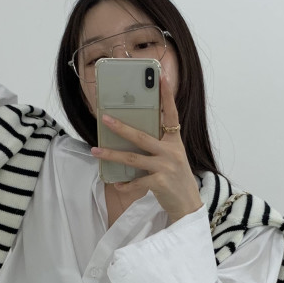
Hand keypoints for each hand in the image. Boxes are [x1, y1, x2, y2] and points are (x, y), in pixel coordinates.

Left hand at [90, 70, 203, 221]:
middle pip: (141, 136)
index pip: (171, 114)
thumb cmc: (176, 179)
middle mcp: (171, 152)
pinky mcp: (159, 183)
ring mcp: (165, 167)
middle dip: (120, 127)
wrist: (188, 205)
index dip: (166, 95)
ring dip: (111, 155)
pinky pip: (135, 181)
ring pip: (132, 158)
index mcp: (175, 142)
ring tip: (95, 150)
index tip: (161, 77)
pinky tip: (117, 184)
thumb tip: (132, 135)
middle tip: (104, 118)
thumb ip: (158, 145)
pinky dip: (124, 184)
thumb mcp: (173, 157)